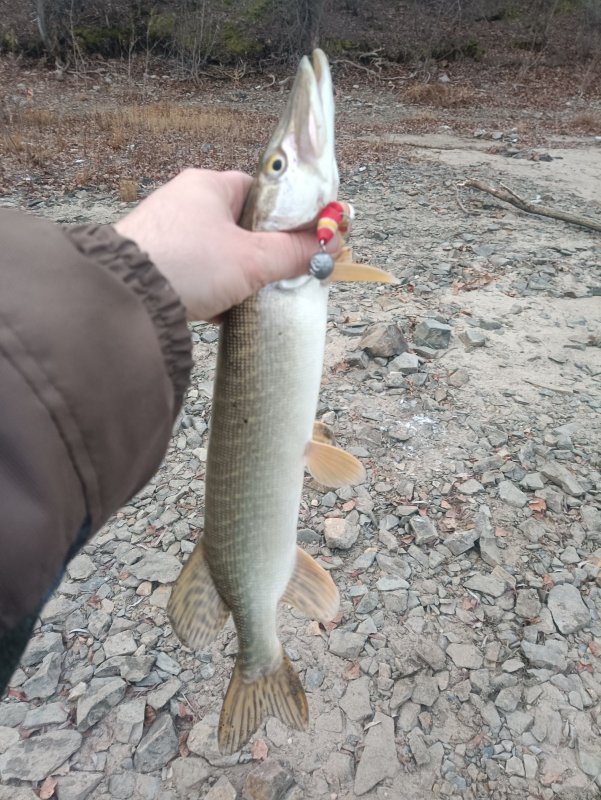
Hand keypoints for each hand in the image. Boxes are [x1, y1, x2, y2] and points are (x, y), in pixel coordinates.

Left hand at [114, 168, 339, 320]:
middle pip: (241, 226)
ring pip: (219, 254)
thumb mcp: (253, 259)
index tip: (303, 241)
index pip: (260, 192)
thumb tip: (326, 249)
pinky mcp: (156, 263)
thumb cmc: (187, 263)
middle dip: (262, 253)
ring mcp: (167, 234)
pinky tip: (221, 310)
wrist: (127, 297)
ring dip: (237, 276)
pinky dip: (213, 291)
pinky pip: (197, 274)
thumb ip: (293, 253)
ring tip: (248, 296)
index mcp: (208, 185)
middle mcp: (184, 202)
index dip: (286, 217)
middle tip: (280, 274)